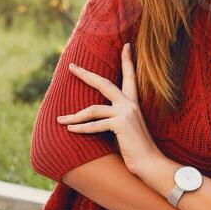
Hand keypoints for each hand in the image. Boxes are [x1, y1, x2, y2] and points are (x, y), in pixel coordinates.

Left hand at [58, 43, 162, 175]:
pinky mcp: (121, 124)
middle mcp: (129, 105)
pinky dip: (81, 129)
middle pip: (103, 83)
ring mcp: (125, 113)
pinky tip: (70, 130)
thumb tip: (93, 119)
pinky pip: (95, 125)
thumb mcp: (124, 131)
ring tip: (60, 120)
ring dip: (74, 116)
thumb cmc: (136, 151)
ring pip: (93, 109)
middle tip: (71, 66)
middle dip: (85, 75)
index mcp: (133, 104)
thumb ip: (113, 120)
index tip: (126, 45)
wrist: (150, 164)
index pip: (130, 78)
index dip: (128, 61)